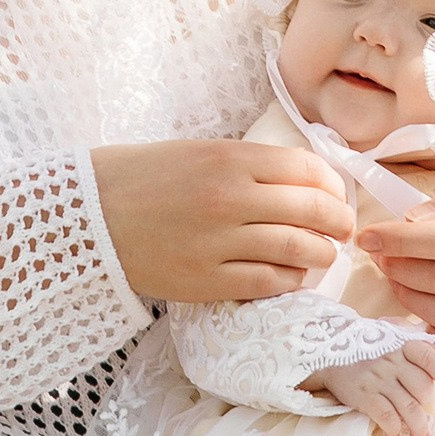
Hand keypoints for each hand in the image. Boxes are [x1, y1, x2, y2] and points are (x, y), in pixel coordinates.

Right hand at [92, 137, 353, 305]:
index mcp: (229, 157)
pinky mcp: (207, 281)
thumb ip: (248, 165)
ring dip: (321, 254)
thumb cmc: (142, 177)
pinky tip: (292, 276)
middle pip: (311, 210)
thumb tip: (304, 182)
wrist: (89, 215)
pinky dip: (290, 280)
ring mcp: (219, 243)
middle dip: (339, 221)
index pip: (305, 168)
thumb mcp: (198, 152)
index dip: (330, 184)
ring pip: (297, 249)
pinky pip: (268, 283)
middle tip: (345, 228)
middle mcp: (230, 198)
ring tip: (324, 254)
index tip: (335, 193)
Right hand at [307, 332, 434, 435]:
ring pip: (408, 407)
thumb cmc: (366, 345)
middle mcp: (391, 361)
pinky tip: (395, 433)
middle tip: (427, 417)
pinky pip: (386, 415)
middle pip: (422, 388)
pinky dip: (394, 428)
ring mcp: (378, 378)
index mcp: (400, 344)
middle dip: (428, 406)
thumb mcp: (390, 334)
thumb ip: (415, 339)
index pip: (427, 356)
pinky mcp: (364, 394)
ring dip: (419, 428)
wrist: (327, 352)